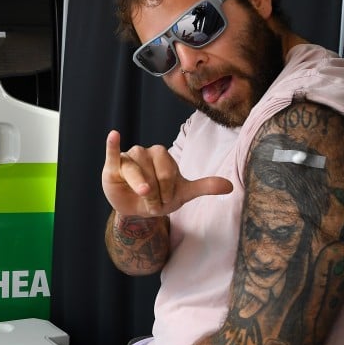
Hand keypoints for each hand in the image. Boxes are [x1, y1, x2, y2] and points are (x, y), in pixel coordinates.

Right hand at [102, 129, 232, 216]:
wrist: (137, 209)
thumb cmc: (160, 197)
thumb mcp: (182, 193)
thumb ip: (204, 187)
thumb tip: (231, 186)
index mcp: (161, 154)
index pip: (167, 172)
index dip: (167, 192)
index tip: (165, 203)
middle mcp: (145, 152)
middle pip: (151, 173)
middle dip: (154, 193)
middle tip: (152, 204)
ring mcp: (128, 158)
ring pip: (134, 171)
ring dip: (139, 188)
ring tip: (141, 197)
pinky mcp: (113, 166)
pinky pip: (113, 154)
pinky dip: (113, 145)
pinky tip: (114, 135)